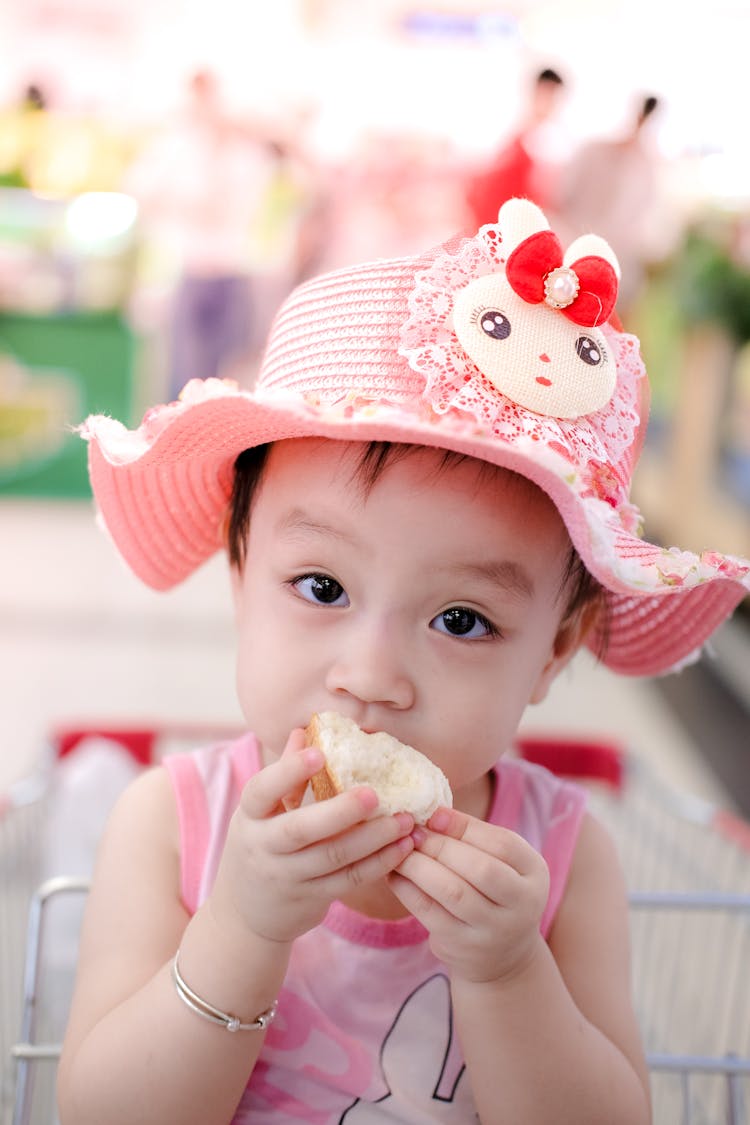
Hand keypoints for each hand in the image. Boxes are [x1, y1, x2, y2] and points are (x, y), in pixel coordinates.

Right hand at [208, 729, 414, 944]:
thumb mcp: (260, 813)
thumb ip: (284, 775)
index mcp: (250, 817)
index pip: (262, 791)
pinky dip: (379, 863)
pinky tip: (402, 847)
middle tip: (375, 794)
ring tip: (405, 819)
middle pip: (302, 829)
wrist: (243, 916)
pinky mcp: (312, 898)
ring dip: (373, 838)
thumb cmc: (259, 848)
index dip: (289, 772)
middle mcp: (264, 847)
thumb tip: (303, 731)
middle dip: (341, 811)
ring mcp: (288, 876)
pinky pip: (349, 880)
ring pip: (333, 857)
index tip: (320, 753)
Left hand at [388, 808, 548, 983]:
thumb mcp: (500, 862)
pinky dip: (407, 889)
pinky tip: (394, 874)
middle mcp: (522, 905)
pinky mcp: (463, 947)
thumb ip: (473, 837)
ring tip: (400, 850)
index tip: (433, 815)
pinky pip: (430, 913)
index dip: (465, 827)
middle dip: (440, 845)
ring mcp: (493, 931)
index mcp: (534, 874)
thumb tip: (433, 814)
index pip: (503, 844)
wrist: (503, 955)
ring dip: (419, 866)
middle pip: (479, 869)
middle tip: (411, 832)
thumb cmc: (495, 891)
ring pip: (452, 892)